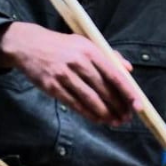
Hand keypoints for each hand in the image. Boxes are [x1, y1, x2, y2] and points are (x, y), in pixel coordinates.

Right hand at [0, 21, 139, 124]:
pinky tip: (98, 119)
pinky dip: (88, 113)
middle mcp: (78, 62)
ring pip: (90, 99)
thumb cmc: (61, 45)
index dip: (128, 92)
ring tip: (115, 122)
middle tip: (127, 118)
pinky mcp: (52, 86)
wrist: (28, 45)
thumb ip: (108, 56)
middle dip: (118, 106)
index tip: (138, 105)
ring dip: (105, 113)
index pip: (114, 74)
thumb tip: (128, 70)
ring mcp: (64, 75)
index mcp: (89, 50)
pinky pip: (74, 104)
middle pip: (103, 90)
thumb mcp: (84, 43)